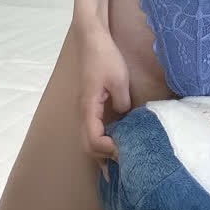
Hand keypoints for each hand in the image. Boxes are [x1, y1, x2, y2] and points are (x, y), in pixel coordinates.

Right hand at [69, 21, 131, 182]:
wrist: (92, 38)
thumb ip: (123, 104)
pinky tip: (114, 145)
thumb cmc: (105, 57)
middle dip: (103, 160)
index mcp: (87, 108)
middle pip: (87, 145)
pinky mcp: (89, 105)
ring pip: (88, 139)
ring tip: (117, 166)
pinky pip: (92, 129)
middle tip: (122, 171)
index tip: (127, 151)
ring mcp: (84, 109)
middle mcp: (82, 112)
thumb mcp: (119, 80)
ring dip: (101, 153)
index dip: (109, 150)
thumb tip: (125, 120)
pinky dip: (101, 141)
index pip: (94, 140)